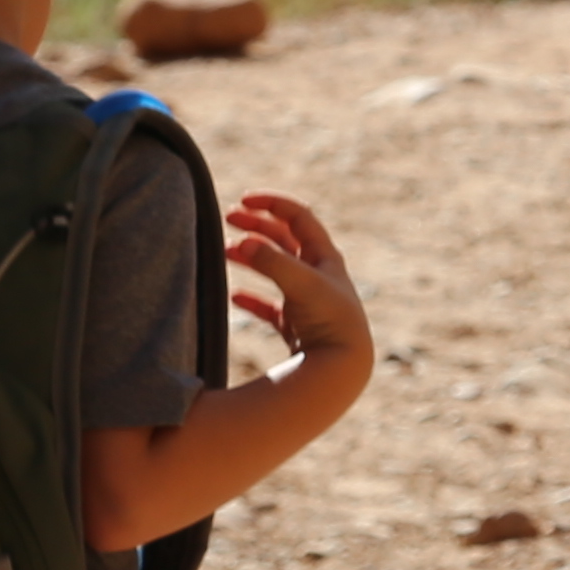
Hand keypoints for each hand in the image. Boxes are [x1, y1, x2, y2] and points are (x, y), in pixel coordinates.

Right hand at [224, 191, 369, 364]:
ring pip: (275, 269)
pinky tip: (234, 297)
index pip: (298, 216)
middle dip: (256, 225)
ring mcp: (306, 300)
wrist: (344, 369)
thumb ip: (272, 262)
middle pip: (284, 238)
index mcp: (325, 257)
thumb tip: (242, 241)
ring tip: (225, 251)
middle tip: (227, 217)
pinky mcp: (296, 325)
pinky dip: (251, 298)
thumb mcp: (303, 285)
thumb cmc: (330, 322)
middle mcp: (318, 275)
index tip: (243, 200)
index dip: (271, 203)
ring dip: (251, 256)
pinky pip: (269, 306)